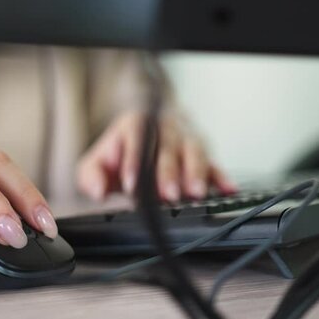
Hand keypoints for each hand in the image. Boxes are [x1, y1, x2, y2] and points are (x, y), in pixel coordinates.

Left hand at [76, 112, 235, 201]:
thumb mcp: (97, 161)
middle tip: (168, 195)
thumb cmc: (122, 151)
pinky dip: (222, 176)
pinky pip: (216, 163)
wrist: (147, 131)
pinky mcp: (204, 153)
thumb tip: (97, 190)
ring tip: (196, 193)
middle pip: (167, 147)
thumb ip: (91, 175)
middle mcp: (164, 126)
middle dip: (168, 173)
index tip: (130, 184)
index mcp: (136, 123)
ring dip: (197, 173)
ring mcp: (186, 138)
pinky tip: (228, 188)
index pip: (134, 139)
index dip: (133, 162)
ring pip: (194, 152)